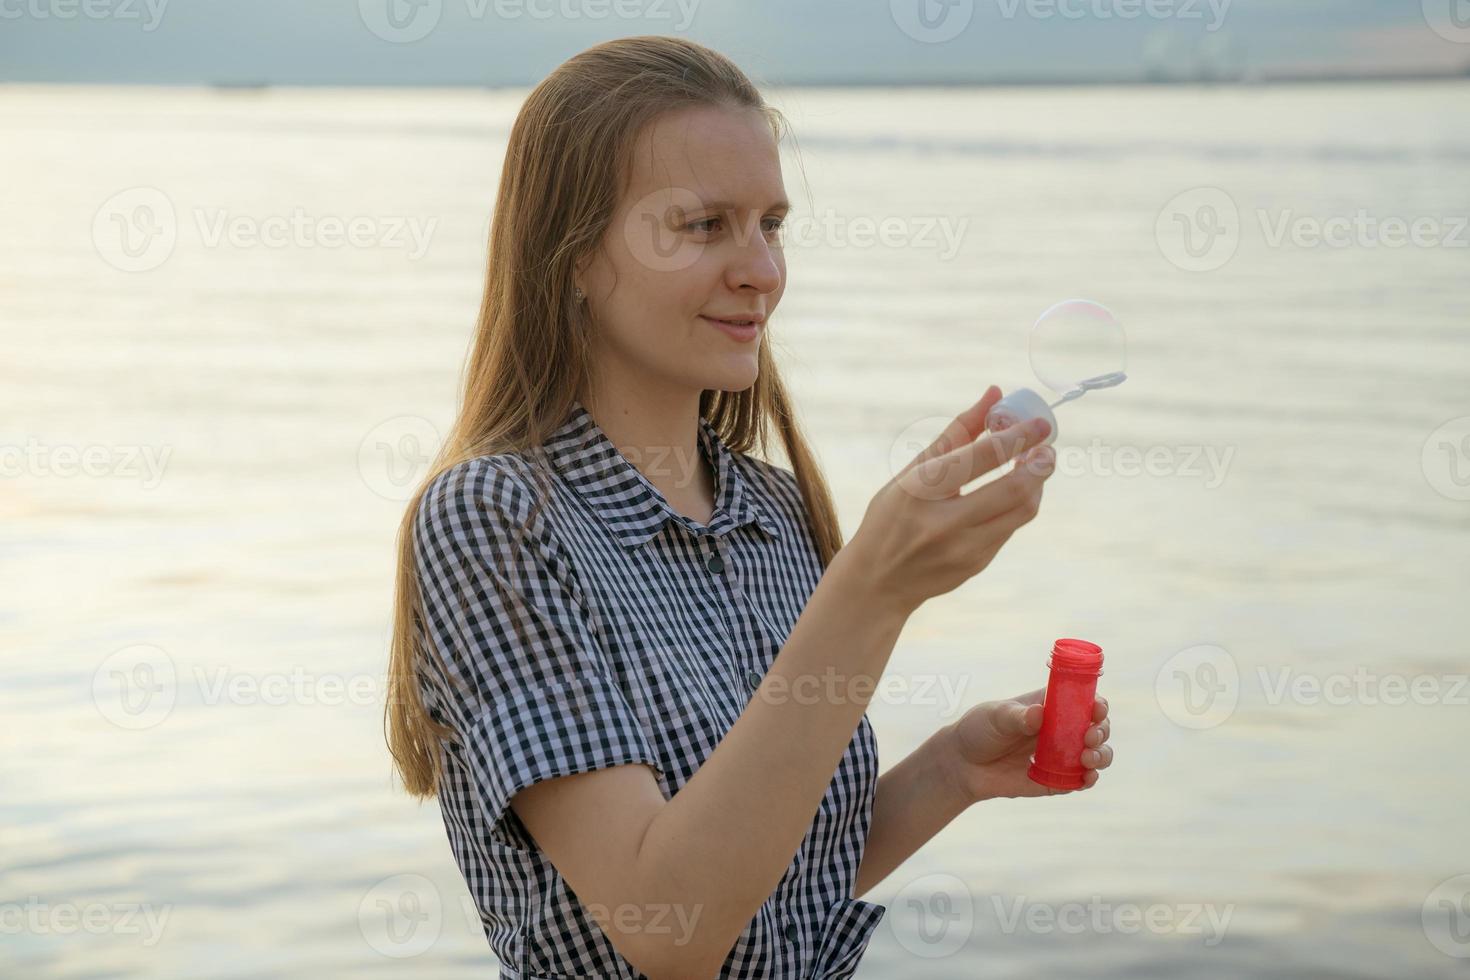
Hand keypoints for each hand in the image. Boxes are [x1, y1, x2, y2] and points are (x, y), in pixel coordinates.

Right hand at [837, 387, 1056, 620]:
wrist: (877, 582)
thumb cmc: (891, 516)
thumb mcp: (911, 472)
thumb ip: (956, 433)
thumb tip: (994, 393)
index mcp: (920, 490)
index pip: (981, 457)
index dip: (1019, 437)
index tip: (1041, 424)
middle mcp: (943, 522)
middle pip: (1014, 489)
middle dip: (1040, 464)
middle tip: (1047, 449)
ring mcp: (963, 549)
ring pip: (1023, 511)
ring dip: (1036, 484)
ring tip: (1034, 467)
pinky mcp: (976, 564)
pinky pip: (1010, 528)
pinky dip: (1017, 505)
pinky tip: (1010, 493)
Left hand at [941, 689, 1111, 801]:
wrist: (963, 764)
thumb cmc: (979, 730)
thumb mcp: (995, 717)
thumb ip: (1017, 716)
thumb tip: (1038, 714)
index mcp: (1051, 705)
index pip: (1084, 700)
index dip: (1097, 703)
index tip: (1096, 709)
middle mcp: (1062, 729)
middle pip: (1097, 727)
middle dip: (1101, 731)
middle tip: (1088, 737)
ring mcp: (1062, 755)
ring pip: (1096, 754)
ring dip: (1101, 755)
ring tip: (1087, 758)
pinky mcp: (1057, 779)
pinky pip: (1080, 780)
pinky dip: (1088, 780)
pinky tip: (1086, 778)